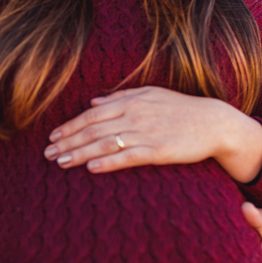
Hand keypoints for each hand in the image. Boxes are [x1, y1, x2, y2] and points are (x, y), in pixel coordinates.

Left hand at [44, 86, 261, 182]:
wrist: (213, 122)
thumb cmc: (180, 109)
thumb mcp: (150, 95)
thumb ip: (121, 97)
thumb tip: (93, 100)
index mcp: (131, 101)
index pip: (92, 114)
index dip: (70, 126)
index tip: (53, 137)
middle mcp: (134, 115)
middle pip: (93, 129)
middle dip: (68, 142)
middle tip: (47, 154)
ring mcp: (146, 133)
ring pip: (105, 143)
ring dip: (80, 153)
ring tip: (61, 162)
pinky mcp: (158, 150)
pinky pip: (127, 157)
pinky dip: (108, 162)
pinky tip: (91, 167)